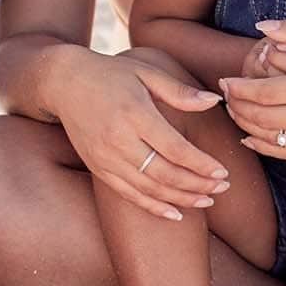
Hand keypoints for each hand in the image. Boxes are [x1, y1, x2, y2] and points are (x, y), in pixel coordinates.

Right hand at [50, 49, 228, 220]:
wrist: (63, 82)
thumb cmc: (109, 74)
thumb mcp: (145, 72)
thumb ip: (179, 90)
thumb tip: (214, 101)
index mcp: (135, 113)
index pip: (175, 149)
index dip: (201, 165)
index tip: (223, 171)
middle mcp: (119, 140)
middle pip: (165, 173)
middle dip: (198, 184)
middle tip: (222, 187)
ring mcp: (106, 157)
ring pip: (149, 189)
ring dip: (181, 199)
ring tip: (206, 200)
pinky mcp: (98, 168)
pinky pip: (129, 194)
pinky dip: (153, 207)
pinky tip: (175, 214)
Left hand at [220, 19, 285, 160]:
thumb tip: (261, 26)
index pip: (266, 94)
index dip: (239, 89)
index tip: (225, 81)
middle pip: (263, 119)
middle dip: (237, 108)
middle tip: (224, 95)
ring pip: (274, 141)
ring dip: (247, 127)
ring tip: (234, 111)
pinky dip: (266, 149)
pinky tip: (251, 138)